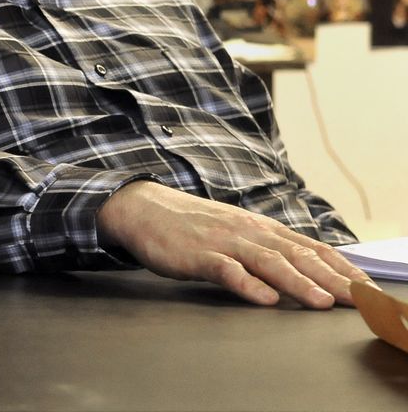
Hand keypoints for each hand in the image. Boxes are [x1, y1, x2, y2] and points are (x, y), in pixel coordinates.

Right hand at [96, 181, 371, 308]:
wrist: (142, 207)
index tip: (367, 287)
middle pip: (296, 255)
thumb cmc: (189, 225)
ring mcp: (222, 241)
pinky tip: (264, 298)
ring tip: (321, 301)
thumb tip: (303, 269)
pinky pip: (225, 269)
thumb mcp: (234, 231)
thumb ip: (265, 248)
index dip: (340, 267)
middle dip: (331, 278)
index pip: (309, 246)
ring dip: (297, 282)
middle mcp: (247, 231)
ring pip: (267, 262)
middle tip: (359, 300)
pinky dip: (247, 284)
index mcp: (259, 228)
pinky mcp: (196, 255)